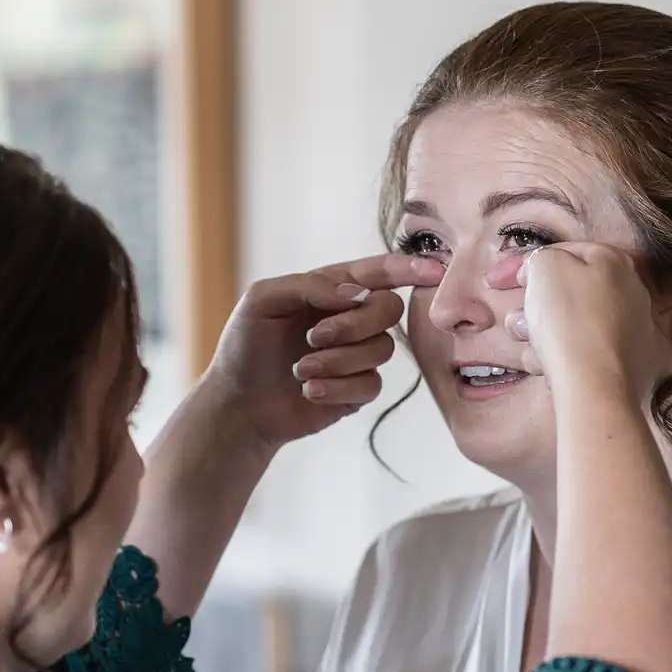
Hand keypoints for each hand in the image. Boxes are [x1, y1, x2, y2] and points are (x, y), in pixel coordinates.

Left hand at [198, 252, 445, 451]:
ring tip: (299, 370)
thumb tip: (355, 295)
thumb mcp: (263, 299)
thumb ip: (309, 286)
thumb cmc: (246, 345)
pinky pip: (370, 385)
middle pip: (389, 309)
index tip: (432, 270)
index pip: (378, 273)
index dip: (407, 268)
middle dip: (355, 323)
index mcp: (332, 289)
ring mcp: (358, 355)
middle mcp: (352, 319)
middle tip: (313, 337)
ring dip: (337, 360)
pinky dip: (337, 387)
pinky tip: (308, 391)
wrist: (238, 402)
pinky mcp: (357, 390)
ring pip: (380, 350)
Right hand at [487, 243, 668, 402]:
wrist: (594, 385)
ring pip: (574, 323)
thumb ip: (541, 258)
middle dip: (534, 305)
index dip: (522, 265)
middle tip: (515, 323)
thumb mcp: (546, 267)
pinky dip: (564, 356)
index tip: (495, 283)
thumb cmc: (568, 320)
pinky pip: (587, 351)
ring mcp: (635, 329)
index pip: (561, 253)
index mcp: (613, 260)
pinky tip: (549, 367)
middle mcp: (631, 290)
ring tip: (532, 350)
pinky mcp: (631, 363)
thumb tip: (541, 268)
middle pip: (568, 292)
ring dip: (544, 333)